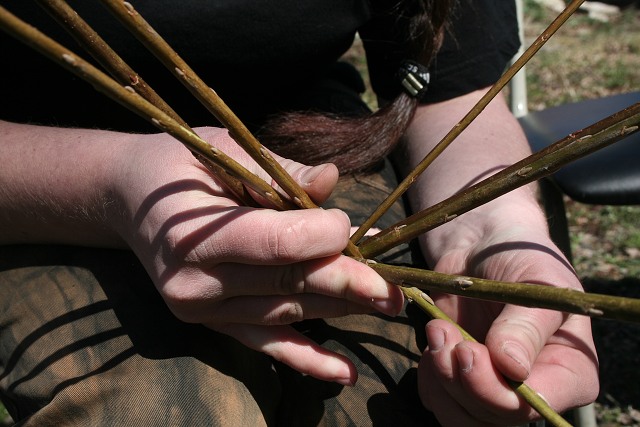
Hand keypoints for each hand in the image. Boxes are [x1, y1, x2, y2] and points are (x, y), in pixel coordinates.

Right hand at [108, 127, 402, 384]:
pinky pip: (266, 345)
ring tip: (387, 304)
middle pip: (289, 284)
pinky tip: (345, 372)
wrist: (128, 198)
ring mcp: (203, 311)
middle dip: (349, 283)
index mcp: (193, 237)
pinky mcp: (213, 325)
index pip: (276, 244)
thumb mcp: (221, 150)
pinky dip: (308, 360)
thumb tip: (331, 182)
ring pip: (287, 312)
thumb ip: (277, 171)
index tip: (353, 224)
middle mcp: (195, 284)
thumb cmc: (177, 166)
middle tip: (397, 289)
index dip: (324, 236)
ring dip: (341, 309)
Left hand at [416, 206, 598, 425]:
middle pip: (492, 415)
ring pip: (462, 416)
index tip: (466, 350)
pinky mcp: (463, 381)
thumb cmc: (522, 257)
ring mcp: (496, 388)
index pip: (532, 405)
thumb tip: (513, 369)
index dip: (494, 388)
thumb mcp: (535, 282)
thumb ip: (526, 326)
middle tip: (442, 331)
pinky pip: (440, 402)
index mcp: (571, 372)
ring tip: (436, 331)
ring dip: (440, 378)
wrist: (484, 246)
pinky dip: (428, 378)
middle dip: (459, 378)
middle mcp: (535, 390)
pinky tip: (433, 342)